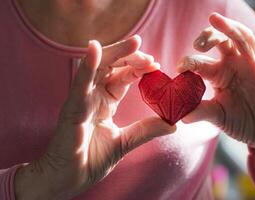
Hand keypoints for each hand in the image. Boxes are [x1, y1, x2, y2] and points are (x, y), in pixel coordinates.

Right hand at [15, 36, 175, 199]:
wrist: (71, 179)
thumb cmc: (91, 159)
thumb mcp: (126, 141)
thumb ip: (147, 130)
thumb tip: (173, 123)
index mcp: (105, 101)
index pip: (122, 77)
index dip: (138, 68)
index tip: (156, 65)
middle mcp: (93, 96)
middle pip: (110, 66)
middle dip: (129, 56)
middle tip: (147, 52)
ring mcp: (81, 100)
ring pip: (96, 68)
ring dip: (114, 53)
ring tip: (133, 43)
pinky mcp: (72, 109)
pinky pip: (79, 84)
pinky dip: (87, 66)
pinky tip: (95, 49)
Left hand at [177, 13, 254, 158]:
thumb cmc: (239, 119)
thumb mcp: (218, 116)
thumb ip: (201, 112)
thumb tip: (181, 117)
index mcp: (218, 73)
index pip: (201, 61)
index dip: (190, 62)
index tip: (180, 67)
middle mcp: (234, 64)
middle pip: (222, 41)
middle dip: (208, 36)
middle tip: (197, 43)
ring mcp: (253, 67)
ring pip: (243, 40)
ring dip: (231, 29)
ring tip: (216, 20)